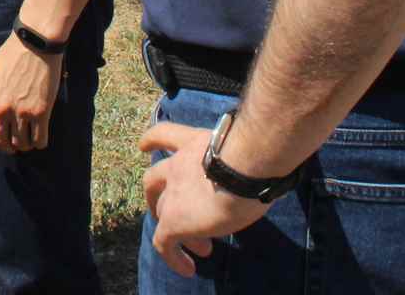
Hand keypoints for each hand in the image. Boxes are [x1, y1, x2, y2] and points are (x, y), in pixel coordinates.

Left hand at [0, 34, 61, 153]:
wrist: (35, 44)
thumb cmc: (11, 56)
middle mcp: (1, 109)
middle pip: (0, 143)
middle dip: (6, 148)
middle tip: (12, 145)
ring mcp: (21, 112)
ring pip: (20, 145)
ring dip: (23, 146)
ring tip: (27, 140)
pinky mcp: (41, 112)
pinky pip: (39, 140)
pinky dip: (39, 143)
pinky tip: (39, 137)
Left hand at [139, 121, 271, 276]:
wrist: (245, 167)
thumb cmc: (258, 153)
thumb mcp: (245, 148)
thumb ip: (242, 156)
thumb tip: (261, 165)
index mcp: (196, 143)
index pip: (167, 135)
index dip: (152, 140)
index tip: (143, 146)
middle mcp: (179, 163)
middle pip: (154, 178)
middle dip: (157, 196)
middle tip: (168, 212)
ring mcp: (173, 192)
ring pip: (161, 211)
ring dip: (172, 228)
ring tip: (195, 247)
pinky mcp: (174, 220)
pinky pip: (165, 242)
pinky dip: (173, 256)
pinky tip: (188, 268)